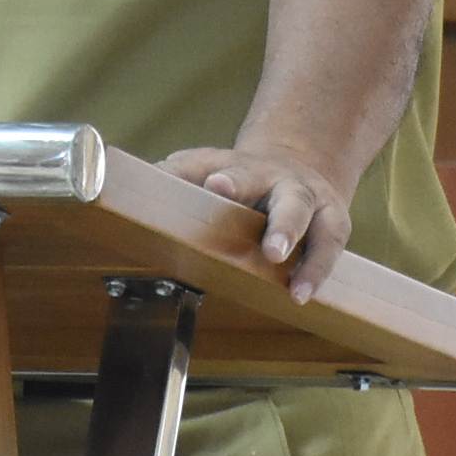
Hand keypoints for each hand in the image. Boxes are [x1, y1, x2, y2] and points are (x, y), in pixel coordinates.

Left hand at [161, 143, 351, 304]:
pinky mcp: (333, 222)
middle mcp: (284, 183)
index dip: (226, 181)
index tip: (214, 186)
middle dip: (282, 226)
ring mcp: (312, 201)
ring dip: (309, 259)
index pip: (234, 173)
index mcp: (245, 169)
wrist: (294, 160)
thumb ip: (172, 179)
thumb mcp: (202, 168)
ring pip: (318, 226)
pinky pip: (330, 247)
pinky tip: (302, 295)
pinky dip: (318, 272)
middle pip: (288, 201)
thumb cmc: (235, 177)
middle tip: (272, 251)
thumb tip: (121, 191)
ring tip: (295, 290)